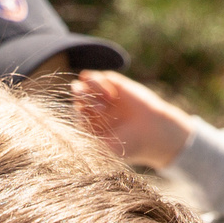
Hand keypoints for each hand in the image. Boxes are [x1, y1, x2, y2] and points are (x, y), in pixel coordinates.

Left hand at [70, 70, 194, 168]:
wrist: (155, 132)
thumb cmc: (130, 144)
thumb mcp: (104, 146)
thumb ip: (86, 136)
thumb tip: (68, 129)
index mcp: (89, 124)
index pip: (74, 112)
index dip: (81, 114)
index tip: (97, 121)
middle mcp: (94, 108)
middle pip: (76, 95)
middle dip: (82, 99)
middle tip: (101, 108)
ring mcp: (103, 95)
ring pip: (83, 83)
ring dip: (91, 90)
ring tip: (109, 100)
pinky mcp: (115, 83)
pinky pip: (97, 76)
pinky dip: (100, 83)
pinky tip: (113, 94)